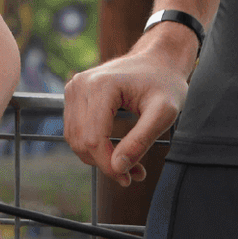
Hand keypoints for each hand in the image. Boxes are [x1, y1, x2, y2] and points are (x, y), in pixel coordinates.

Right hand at [64, 44, 189, 186]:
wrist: (156, 60)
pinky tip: (115, 151)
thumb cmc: (164, 84)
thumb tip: (118, 168)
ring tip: (129, 163)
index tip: (131, 178)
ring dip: (98, 159)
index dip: (109, 166)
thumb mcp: (164, 113)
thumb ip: (141, 140)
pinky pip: (75, 131)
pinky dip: (93, 147)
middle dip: (106, 164)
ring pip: (75, 140)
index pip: (93, 140)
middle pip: (82, 142)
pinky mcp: (74, 95)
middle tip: (135, 173)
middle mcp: (81, 85)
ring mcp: (74, 88)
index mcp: (101, 86)